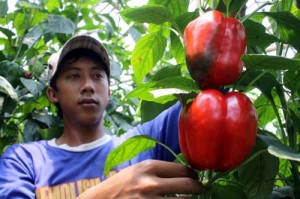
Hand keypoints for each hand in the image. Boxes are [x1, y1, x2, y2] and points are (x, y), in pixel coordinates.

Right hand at [78, 160, 203, 198]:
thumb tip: (184, 173)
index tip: (194, 178)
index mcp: (148, 168)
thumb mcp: (137, 170)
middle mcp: (151, 184)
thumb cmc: (120, 185)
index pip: (183, 169)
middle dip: (198, 188)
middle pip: (189, 186)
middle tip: (199, 189)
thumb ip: (159, 170)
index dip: (192, 175)